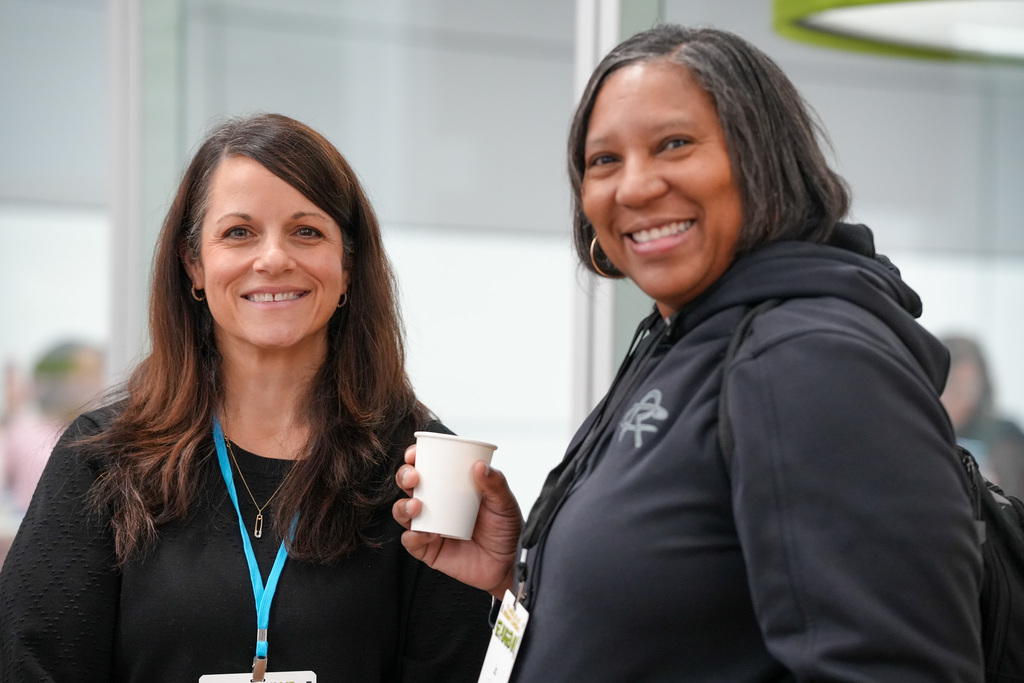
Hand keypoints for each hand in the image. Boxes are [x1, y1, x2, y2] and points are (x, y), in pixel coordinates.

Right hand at [393, 444, 523, 598]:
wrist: (510, 564)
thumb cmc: (506, 530)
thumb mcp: (505, 503)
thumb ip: (496, 484)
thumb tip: (479, 466)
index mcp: (451, 487)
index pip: (427, 467)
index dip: (415, 458)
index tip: (414, 454)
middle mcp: (436, 505)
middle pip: (409, 486)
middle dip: (405, 477)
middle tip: (414, 478)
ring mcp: (430, 527)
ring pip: (403, 512)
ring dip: (403, 507)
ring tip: (417, 506)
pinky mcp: (429, 550)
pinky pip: (412, 541)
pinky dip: (414, 536)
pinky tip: (428, 533)